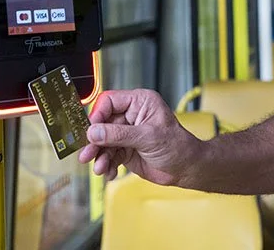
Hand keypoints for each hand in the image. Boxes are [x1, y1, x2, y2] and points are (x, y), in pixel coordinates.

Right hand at [77, 89, 201, 185]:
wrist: (186, 169)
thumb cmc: (178, 146)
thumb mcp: (148, 137)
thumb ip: (119, 134)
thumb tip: (94, 132)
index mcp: (140, 102)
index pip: (110, 101)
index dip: (98, 115)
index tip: (91, 131)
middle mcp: (132, 115)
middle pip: (102, 123)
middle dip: (95, 141)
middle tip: (87, 154)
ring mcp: (128, 133)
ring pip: (103, 141)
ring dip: (99, 156)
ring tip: (100, 168)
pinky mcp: (126, 149)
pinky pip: (109, 155)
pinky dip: (107, 165)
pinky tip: (110, 172)